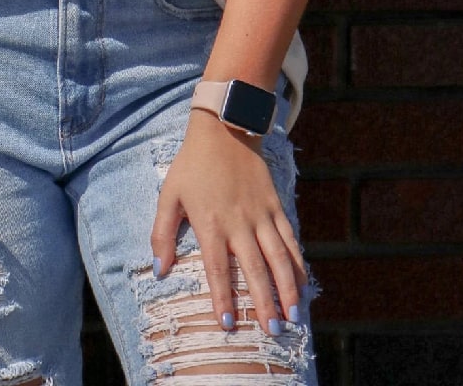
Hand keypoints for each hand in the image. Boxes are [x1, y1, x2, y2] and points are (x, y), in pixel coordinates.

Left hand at [150, 109, 307, 334]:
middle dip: (265, 304)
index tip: (229, 323)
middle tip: (274, 332)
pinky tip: (304, 283)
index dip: (223, 297)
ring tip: (295, 317)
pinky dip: (299, 263)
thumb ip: (162, 233)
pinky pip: (290, 239)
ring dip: (289, 289)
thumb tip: (159, 269)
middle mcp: (239, 223)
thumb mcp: (169, 195)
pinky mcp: (276, 206)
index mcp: (210, 223)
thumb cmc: (192, 165)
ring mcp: (261, 215)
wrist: (223, 130)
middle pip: (256, 270)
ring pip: (280, 258)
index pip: (218, 269)